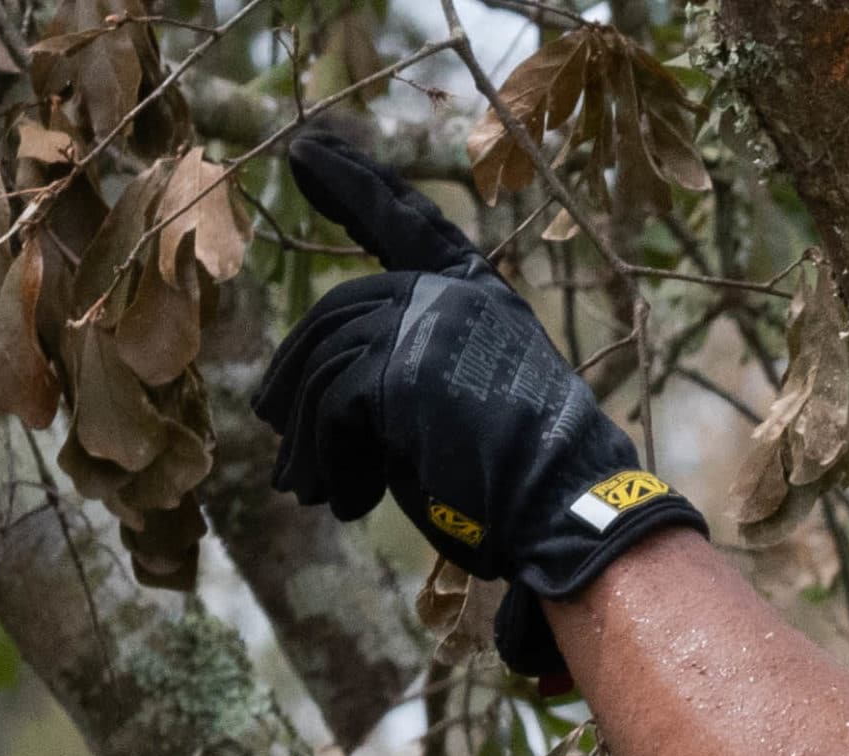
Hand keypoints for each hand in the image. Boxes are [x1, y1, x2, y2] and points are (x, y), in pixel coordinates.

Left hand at [256, 128, 707, 683]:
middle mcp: (453, 297)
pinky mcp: (399, 367)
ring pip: (323, 361)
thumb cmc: (530, 482)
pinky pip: (328, 406)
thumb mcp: (468, 403)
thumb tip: (316, 392)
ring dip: (308, 434)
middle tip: (279, 431)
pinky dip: (327, 459)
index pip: (408, 223)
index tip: (305, 151)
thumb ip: (411, 370)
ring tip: (310, 486)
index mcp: (480, 298)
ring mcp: (427, 324)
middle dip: (297, 379)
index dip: (354, 184)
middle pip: (339, 312)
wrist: (569, 512)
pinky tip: (346, 499)